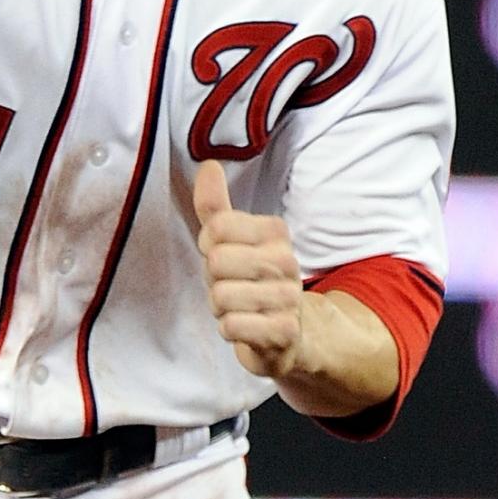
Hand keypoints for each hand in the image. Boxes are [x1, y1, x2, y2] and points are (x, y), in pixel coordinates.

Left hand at [193, 159, 303, 378]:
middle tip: (230, 283)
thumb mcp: (231, 238)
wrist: (290, 333)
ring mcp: (289, 298)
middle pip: (216, 261)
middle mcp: (287, 261)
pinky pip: (233, 326)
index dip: (208, 244)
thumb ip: (215, 204)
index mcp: (275, 231)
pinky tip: (245, 326)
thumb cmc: (251, 278)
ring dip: (220, 307)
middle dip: (213, 279)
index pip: (216, 227)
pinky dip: (229, 329)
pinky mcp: (285, 333)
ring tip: (237, 306)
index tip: (220, 253)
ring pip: (221, 296)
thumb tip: (208, 165)